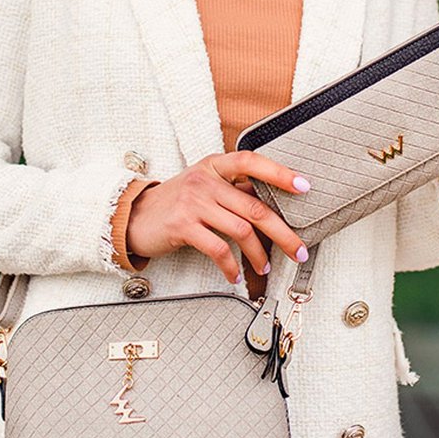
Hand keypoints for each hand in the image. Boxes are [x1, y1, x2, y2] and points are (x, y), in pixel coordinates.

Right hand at [125, 151, 311, 283]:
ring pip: (241, 230)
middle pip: (255, 207)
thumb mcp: (203, 186)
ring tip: (265, 266)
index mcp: (213, 166)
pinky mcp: (182, 226)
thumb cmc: (175, 202)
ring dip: (259, 254)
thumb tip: (271, 204)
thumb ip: (232, 191)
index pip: (250, 162)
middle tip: (299, 249)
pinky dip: (232, 266)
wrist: (134, 216)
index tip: (304, 186)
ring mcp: (193, 202)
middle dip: (283, 232)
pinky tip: (236, 275)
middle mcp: (204, 180)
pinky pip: (218, 249)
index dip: (279, 172)